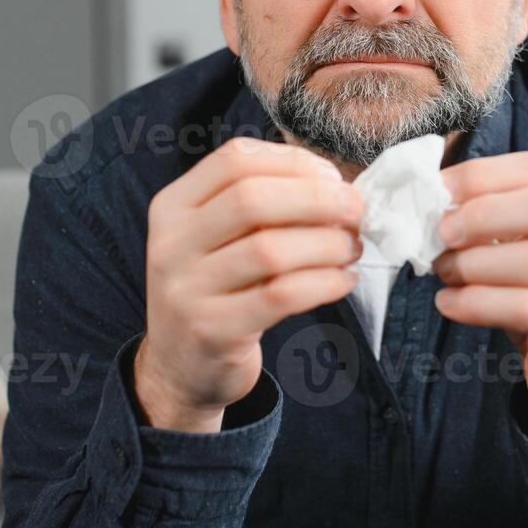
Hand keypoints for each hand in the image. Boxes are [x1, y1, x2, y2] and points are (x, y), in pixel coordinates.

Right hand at [136, 137, 363, 431]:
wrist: (179, 367)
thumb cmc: (217, 289)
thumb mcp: (216, 237)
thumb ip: (261, 204)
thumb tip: (336, 184)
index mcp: (173, 206)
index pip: (235, 160)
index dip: (294, 162)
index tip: (333, 178)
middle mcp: (171, 244)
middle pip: (252, 199)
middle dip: (317, 199)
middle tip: (355, 211)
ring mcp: (187, 290)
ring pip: (270, 250)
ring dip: (327, 244)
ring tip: (351, 249)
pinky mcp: (212, 331)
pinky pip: (282, 296)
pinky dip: (324, 283)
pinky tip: (343, 280)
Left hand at [434, 152, 527, 451]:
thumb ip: (501, 218)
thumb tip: (440, 199)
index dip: (483, 175)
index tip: (440, 188)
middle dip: (482, 215)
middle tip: (441, 234)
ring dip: (473, 264)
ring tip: (444, 272)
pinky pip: (525, 308)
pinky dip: (477, 303)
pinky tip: (449, 303)